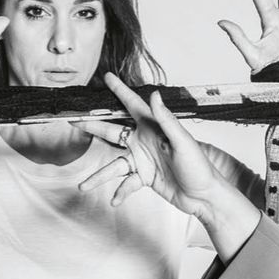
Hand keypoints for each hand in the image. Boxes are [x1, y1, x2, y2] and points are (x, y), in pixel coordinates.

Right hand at [73, 72, 225, 218]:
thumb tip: (155, 95)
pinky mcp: (145, 178)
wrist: (204, 197)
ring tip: (84, 185)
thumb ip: (167, 120)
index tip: (107, 77)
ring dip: (99, 176)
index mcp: (154, 129)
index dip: (120, 91)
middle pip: (113, 132)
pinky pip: (127, 184)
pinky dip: (120, 192)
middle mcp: (145, 142)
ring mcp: (143, 161)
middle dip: (93, 127)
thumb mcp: (183, 142)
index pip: (134, 105)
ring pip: (114, 165)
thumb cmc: (199, 167)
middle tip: (74, 121)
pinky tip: (114, 201)